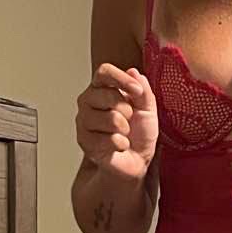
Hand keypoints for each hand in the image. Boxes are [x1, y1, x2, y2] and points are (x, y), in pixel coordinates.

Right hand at [75, 63, 158, 181]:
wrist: (136, 160)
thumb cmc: (140, 133)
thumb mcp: (148, 108)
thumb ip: (143, 90)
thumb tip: (134, 72)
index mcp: (102, 87)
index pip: (104, 72)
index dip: (121, 79)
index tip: (137, 91)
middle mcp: (88, 101)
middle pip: (107, 95)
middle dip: (127, 111)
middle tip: (129, 119)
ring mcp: (83, 120)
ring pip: (109, 119)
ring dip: (125, 130)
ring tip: (124, 133)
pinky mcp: (83, 141)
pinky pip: (108, 139)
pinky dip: (120, 144)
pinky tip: (119, 145)